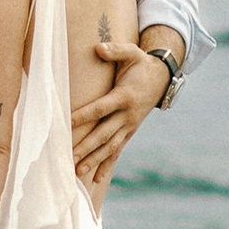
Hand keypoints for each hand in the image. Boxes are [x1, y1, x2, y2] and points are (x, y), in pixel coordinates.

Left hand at [73, 39, 170, 185]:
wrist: (161, 78)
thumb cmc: (141, 64)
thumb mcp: (132, 53)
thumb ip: (115, 50)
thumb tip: (98, 48)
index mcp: (124, 96)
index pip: (101, 108)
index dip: (84, 115)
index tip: (67, 123)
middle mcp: (127, 115)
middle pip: (104, 133)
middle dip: (87, 147)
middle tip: (70, 157)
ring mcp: (129, 126)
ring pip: (110, 147)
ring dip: (95, 160)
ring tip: (78, 172)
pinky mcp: (129, 132)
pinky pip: (117, 151)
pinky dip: (107, 165)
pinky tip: (96, 180)